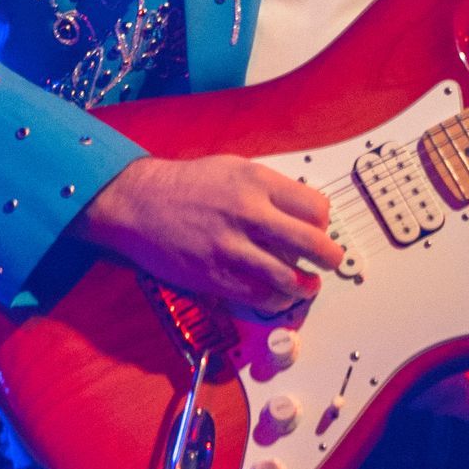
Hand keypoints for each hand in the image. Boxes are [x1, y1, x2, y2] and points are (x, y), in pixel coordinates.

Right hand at [82, 155, 344, 317]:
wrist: (139, 204)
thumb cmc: (186, 185)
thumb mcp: (234, 169)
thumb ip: (269, 188)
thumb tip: (302, 210)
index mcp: (256, 182)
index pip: (315, 208)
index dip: (324, 222)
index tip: (320, 228)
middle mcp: (248, 214)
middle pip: (311, 244)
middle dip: (329, 257)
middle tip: (330, 261)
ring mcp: (231, 248)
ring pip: (288, 278)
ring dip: (305, 286)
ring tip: (307, 285)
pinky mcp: (215, 276)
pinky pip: (258, 296)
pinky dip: (275, 299)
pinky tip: (277, 294)